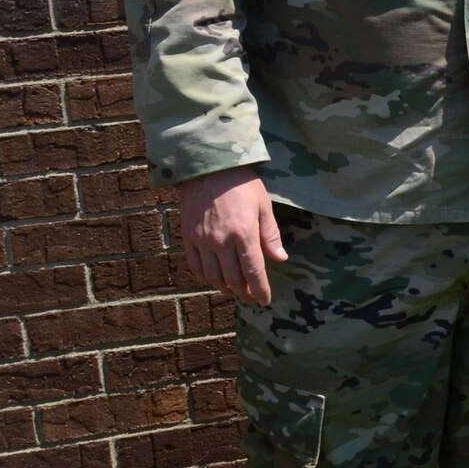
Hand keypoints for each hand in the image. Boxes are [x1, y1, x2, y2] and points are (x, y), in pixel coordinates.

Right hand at [177, 166, 285, 306]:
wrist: (208, 166)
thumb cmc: (242, 184)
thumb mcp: (263, 206)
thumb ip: (270, 235)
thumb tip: (280, 259)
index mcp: (244, 234)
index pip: (253, 272)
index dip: (260, 290)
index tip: (265, 301)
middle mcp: (221, 242)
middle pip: (232, 279)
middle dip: (244, 292)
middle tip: (251, 297)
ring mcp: (202, 241)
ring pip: (212, 276)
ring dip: (224, 287)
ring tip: (235, 290)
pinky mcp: (188, 237)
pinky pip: (195, 265)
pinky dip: (205, 277)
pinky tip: (213, 279)